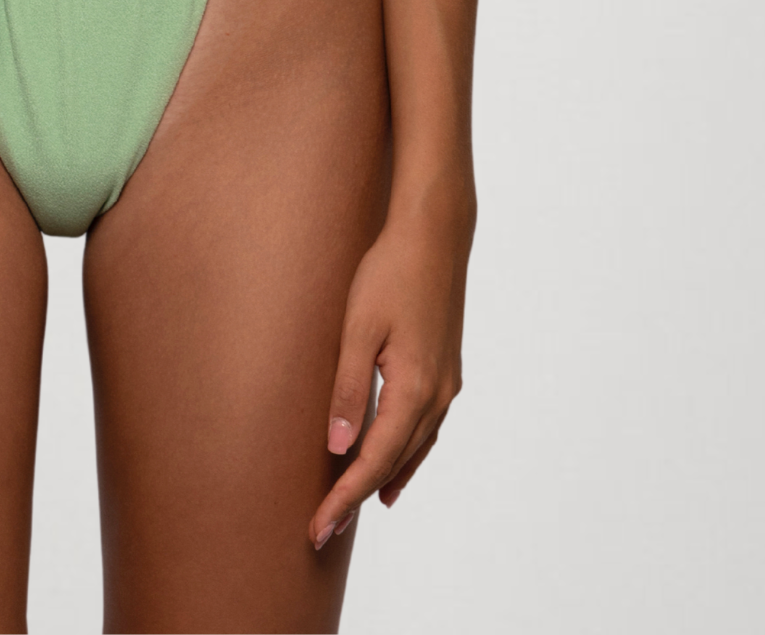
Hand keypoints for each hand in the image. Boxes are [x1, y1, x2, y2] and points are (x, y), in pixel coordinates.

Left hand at [308, 206, 470, 547]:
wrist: (435, 235)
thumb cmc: (390, 273)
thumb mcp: (358, 328)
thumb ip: (348, 389)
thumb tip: (337, 449)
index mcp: (414, 390)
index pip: (372, 462)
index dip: (344, 498)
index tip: (318, 529)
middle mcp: (437, 396)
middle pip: (393, 463)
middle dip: (357, 497)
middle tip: (324, 530)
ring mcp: (447, 385)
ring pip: (413, 450)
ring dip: (382, 479)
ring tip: (355, 508)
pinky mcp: (446, 370)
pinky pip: (424, 430)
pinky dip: (405, 455)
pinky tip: (393, 464)